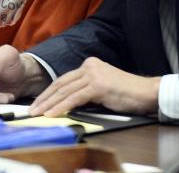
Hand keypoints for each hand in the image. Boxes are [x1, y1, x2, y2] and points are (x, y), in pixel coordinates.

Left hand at [28, 57, 159, 116]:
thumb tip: (66, 102)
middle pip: (61, 83)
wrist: (146, 93)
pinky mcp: (98, 85)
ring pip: (65, 91)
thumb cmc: (126, 94)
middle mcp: (89, 66)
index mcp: (89, 64)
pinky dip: (61, 106)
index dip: (49, 92)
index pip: (63, 79)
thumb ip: (85, 90)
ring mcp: (93, 74)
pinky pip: (74, 98)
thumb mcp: (101, 89)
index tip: (38, 102)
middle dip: (44, 98)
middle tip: (32, 109)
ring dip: (49, 103)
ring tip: (38, 113)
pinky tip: (52, 113)